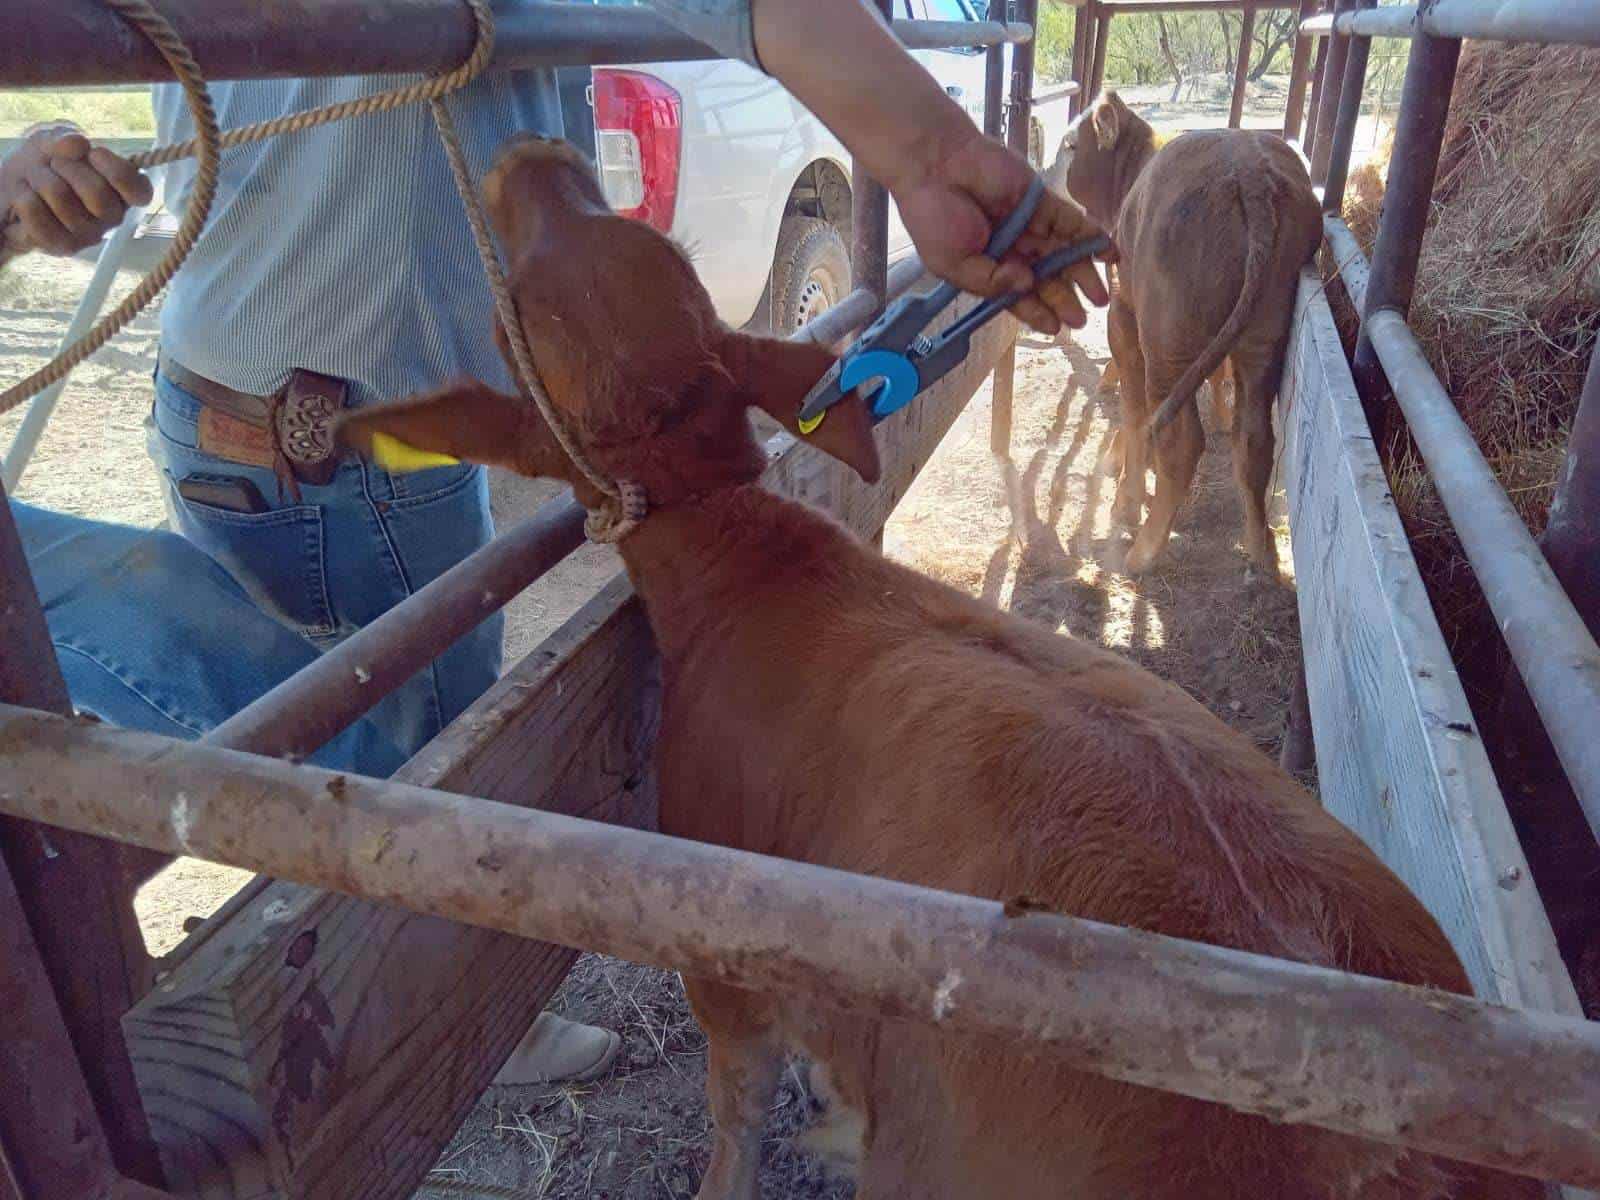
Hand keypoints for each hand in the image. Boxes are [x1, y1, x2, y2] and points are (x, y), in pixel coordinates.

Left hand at [0, 124, 152, 259]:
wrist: (14, 189)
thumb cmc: (44, 165)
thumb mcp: (53, 140)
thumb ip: (66, 137)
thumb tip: (77, 144)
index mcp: (121, 191)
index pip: (140, 191)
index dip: (118, 172)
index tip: (95, 154)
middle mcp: (112, 217)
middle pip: (97, 194)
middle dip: (67, 168)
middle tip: (56, 164)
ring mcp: (89, 235)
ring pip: (62, 198)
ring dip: (40, 179)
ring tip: (37, 180)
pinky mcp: (63, 246)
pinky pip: (38, 214)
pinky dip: (24, 197)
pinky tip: (27, 196)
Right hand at [889, 129, 1114, 335]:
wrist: (933, 167)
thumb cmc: (932, 218)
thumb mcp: (954, 266)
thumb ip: (991, 282)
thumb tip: (1028, 285)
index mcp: (987, 267)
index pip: (1019, 295)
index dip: (1037, 312)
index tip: (1056, 328)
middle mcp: (1012, 248)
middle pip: (1045, 277)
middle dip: (1065, 299)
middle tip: (1085, 318)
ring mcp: (1028, 224)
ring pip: (1062, 253)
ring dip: (1083, 273)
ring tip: (1102, 296)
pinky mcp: (1041, 200)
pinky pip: (1071, 221)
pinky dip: (1090, 237)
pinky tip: (1108, 254)